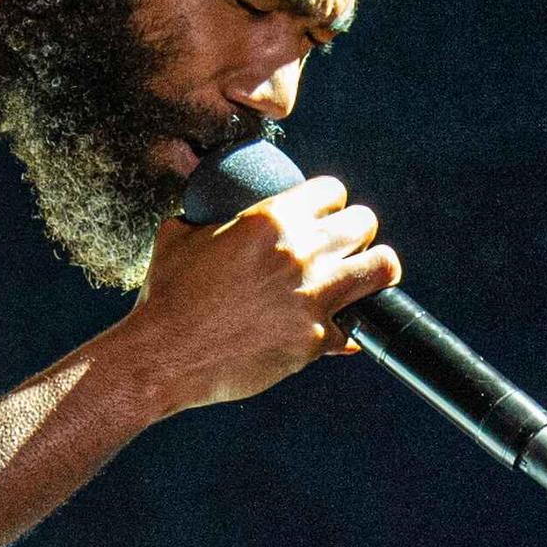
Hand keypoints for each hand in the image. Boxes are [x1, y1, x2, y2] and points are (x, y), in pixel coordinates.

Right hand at [118, 175, 401, 413]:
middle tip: (342, 248)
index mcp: (272, 219)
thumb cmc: (166, 295)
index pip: (332, 191)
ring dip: (373, 271)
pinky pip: (356, 329)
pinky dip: (349, 330)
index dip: (329, 202)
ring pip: (383, 267)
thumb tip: (201, 208)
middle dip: (355, 233)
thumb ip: (203, 217)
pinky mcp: (316, 340)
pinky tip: (338, 332)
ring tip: (361, 279)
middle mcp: (302, 252)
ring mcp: (314, 297)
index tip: (324, 215)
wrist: (163, 355)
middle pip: (365, 223)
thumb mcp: (178, 236)